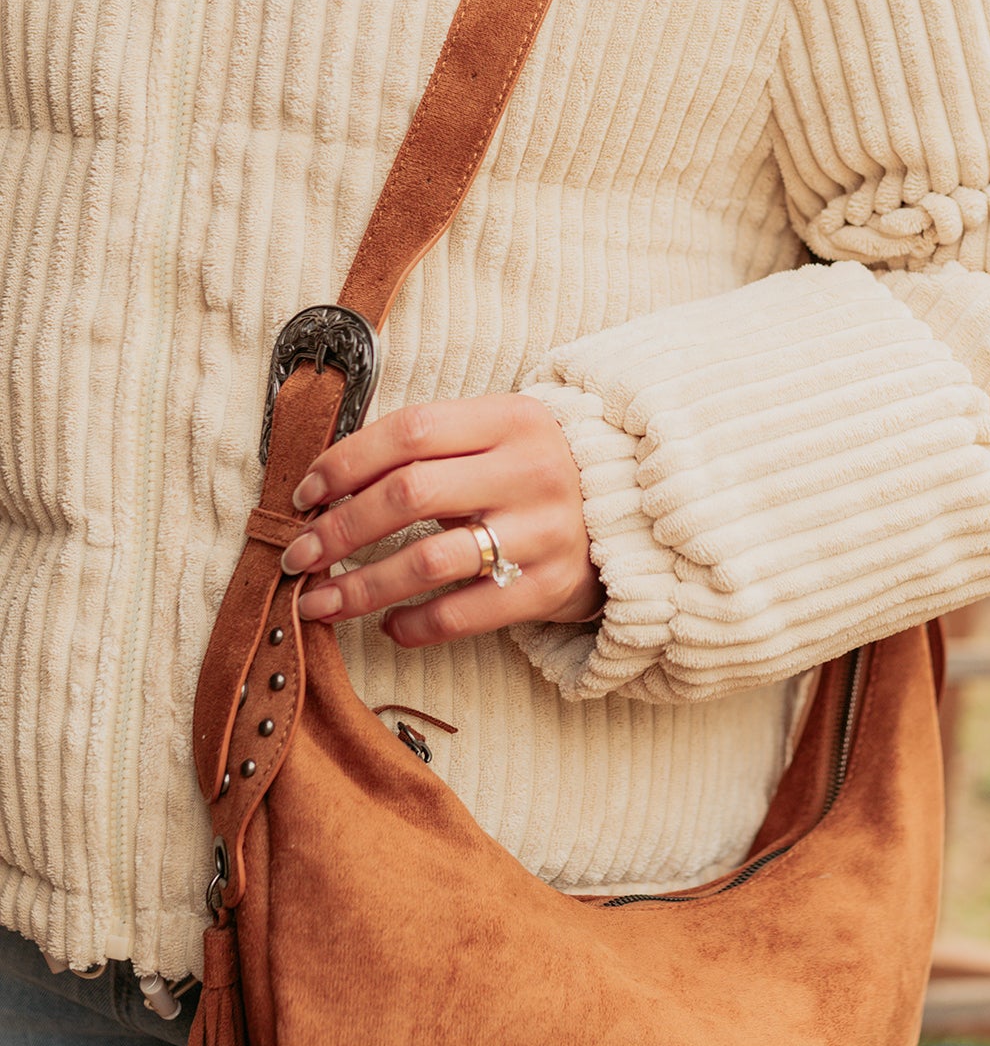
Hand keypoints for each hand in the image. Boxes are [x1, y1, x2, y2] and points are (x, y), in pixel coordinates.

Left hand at [277, 395, 603, 647]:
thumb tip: (329, 485)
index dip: (344, 462)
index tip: (305, 493)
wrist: (634, 515)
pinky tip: (389, 626)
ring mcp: (543, 532)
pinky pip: (463, 614)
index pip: (409, 431)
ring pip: (427, 561)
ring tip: (318, 601)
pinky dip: (414, 625)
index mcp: (512, 419)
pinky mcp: (549, 588)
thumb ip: (432, 446)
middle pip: (409, 494)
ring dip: (360, 586)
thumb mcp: (501, 434)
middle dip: (338, 528)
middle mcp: (530, 471)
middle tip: (298, 554)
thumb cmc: (540, 471)